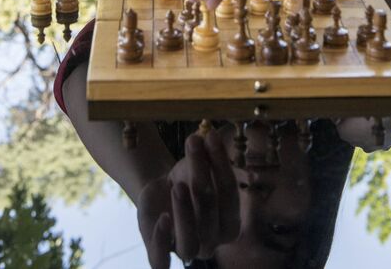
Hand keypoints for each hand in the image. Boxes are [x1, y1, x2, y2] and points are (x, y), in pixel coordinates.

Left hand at [136, 129, 240, 268]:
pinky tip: (163, 218)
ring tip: (178, 186)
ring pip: (189, 244)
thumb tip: (213, 134)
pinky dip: (162, 242)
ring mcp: (186, 250)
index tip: (211, 137)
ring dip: (185, 213)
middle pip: (210, 215)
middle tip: (193, 148)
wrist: (161, 190)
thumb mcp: (200, 163)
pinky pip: (160, 262)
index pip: (231, 197)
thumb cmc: (189, 176)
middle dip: (202, 177)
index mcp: (230, 223)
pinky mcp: (159, 253)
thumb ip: (210, 153)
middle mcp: (212, 242)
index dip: (222, 166)